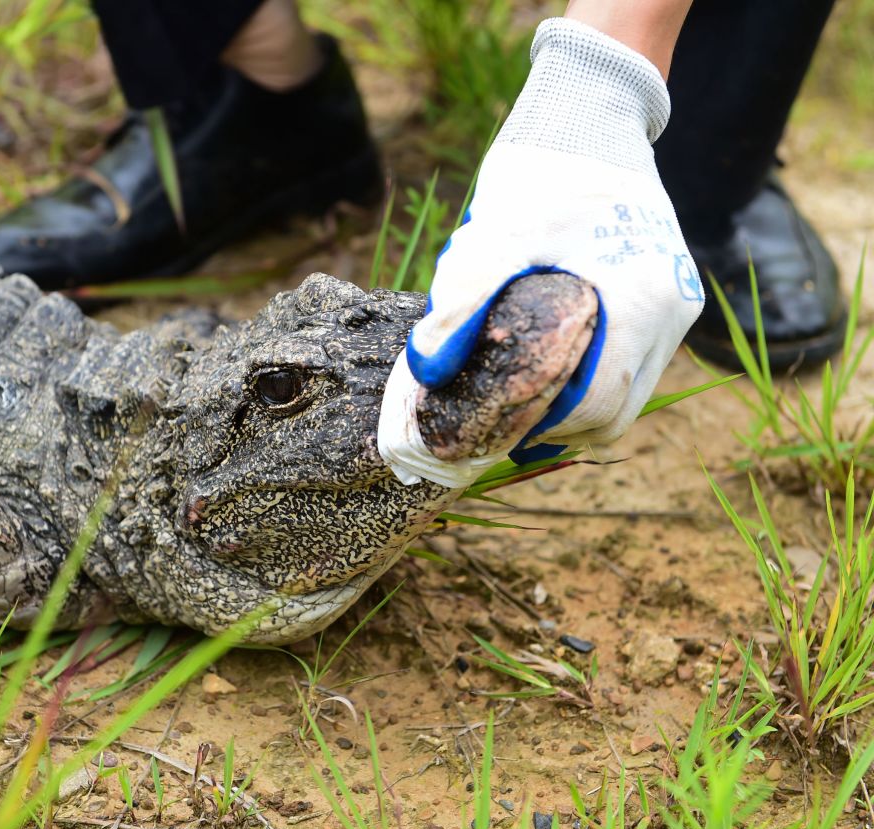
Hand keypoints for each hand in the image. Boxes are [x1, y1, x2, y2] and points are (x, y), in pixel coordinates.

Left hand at [378, 17, 704, 488]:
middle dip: (555, 430)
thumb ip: (459, 304)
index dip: (542, 431)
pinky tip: (543, 377)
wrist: (589, 115)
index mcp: (640, 299)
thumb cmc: (540, 172)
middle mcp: (673, 309)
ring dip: (573, 410)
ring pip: (629, 394)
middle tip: (496, 432)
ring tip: (514, 409)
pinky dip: (590, 382)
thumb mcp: (491, 236)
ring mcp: (678, 302)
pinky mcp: (669, 293)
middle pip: (617, 411)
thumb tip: (428, 372)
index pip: (599, 403)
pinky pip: (632, 363)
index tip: (490, 436)